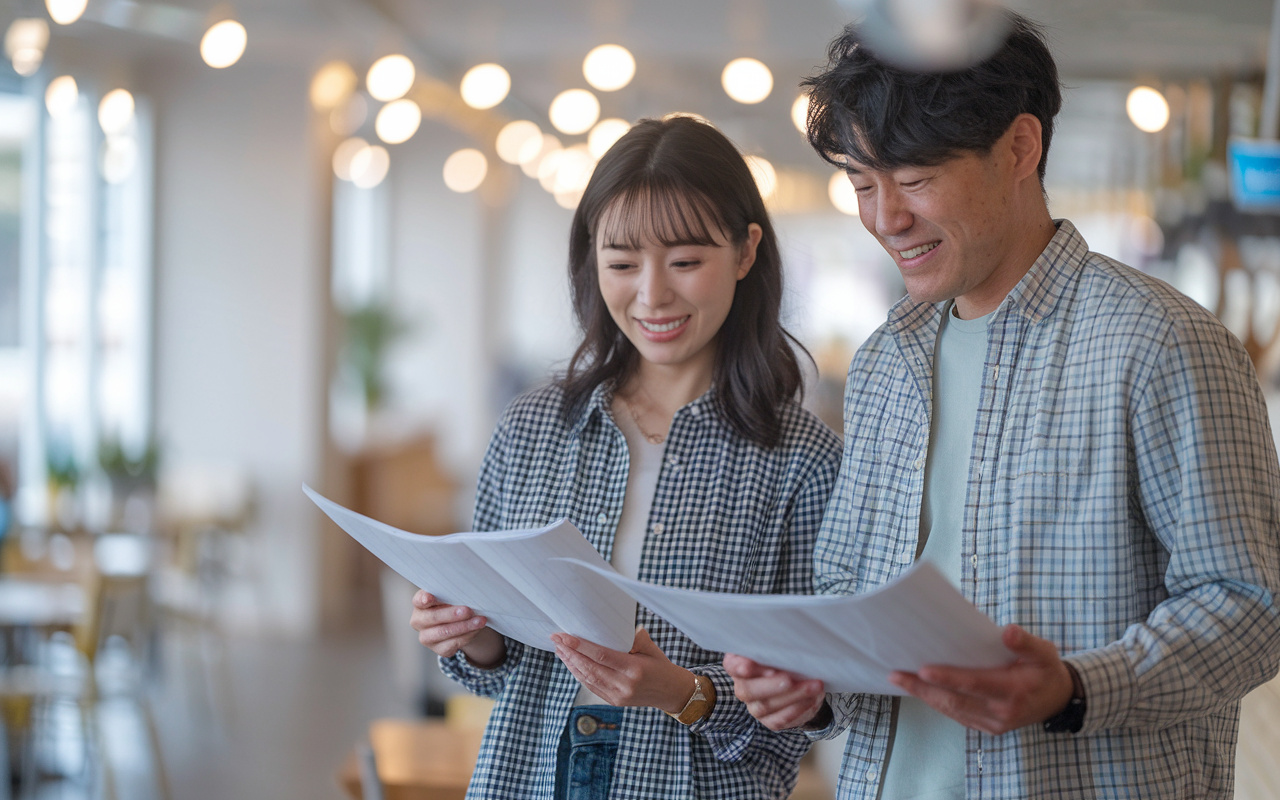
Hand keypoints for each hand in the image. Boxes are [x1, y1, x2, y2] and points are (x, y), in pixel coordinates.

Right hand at [410, 590, 505, 666]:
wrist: (459, 622)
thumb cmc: (452, 603)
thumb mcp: (451, 596)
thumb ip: (453, 594)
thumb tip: (467, 592)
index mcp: (420, 603)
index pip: (418, 600)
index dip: (424, 599)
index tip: (429, 598)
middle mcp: (419, 621)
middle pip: (433, 617)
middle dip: (452, 614)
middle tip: (468, 610)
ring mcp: (426, 637)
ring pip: (444, 632)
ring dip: (465, 626)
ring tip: (480, 621)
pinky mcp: (438, 649)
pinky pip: (453, 644)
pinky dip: (467, 636)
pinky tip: (476, 629)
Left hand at [551, 628, 692, 712]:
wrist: (671, 693)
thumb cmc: (661, 667)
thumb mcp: (651, 649)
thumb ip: (634, 639)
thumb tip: (615, 627)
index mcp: (634, 669)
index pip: (601, 656)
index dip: (580, 646)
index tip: (565, 636)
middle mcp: (624, 685)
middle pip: (590, 668)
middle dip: (570, 653)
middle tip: (556, 639)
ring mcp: (618, 696)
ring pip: (587, 678)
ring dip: (571, 663)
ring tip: (559, 649)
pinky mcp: (614, 701)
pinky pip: (591, 686)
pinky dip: (579, 674)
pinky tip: (571, 664)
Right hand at [723, 653, 825, 730]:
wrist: (800, 684)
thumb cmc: (787, 660)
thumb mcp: (782, 649)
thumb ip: (779, 647)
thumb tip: (790, 644)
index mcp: (740, 663)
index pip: (731, 665)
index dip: (739, 666)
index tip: (750, 665)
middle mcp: (743, 686)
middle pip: (747, 690)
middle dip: (770, 685)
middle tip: (789, 679)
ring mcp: (755, 706)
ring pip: (767, 705)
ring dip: (793, 696)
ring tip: (814, 686)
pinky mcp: (769, 720)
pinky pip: (781, 719)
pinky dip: (798, 708)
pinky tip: (812, 698)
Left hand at [889, 624, 1073, 734]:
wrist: (1060, 700)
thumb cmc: (1046, 670)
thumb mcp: (1045, 652)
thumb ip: (1026, 642)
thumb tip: (1008, 632)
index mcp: (1014, 691)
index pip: (975, 684)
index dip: (948, 678)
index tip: (923, 670)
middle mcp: (1001, 712)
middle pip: (955, 701)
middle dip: (923, 689)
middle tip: (896, 674)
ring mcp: (993, 723)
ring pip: (952, 711)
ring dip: (925, 696)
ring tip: (900, 680)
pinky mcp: (988, 727)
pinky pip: (958, 716)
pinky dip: (937, 703)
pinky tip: (921, 691)